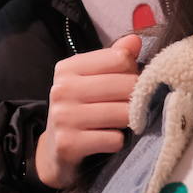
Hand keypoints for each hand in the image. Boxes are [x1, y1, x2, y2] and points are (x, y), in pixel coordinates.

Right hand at [35, 34, 142, 189]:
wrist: (54, 152)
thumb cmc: (81, 110)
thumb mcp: (92, 80)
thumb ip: (115, 59)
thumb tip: (135, 40)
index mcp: (68, 67)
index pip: (120, 58)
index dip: (134, 72)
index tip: (128, 84)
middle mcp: (62, 89)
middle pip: (126, 85)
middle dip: (137, 98)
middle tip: (132, 107)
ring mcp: (63, 117)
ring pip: (123, 113)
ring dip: (130, 121)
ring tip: (122, 123)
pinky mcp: (68, 144)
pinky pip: (114, 139)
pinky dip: (118, 141)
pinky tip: (108, 140)